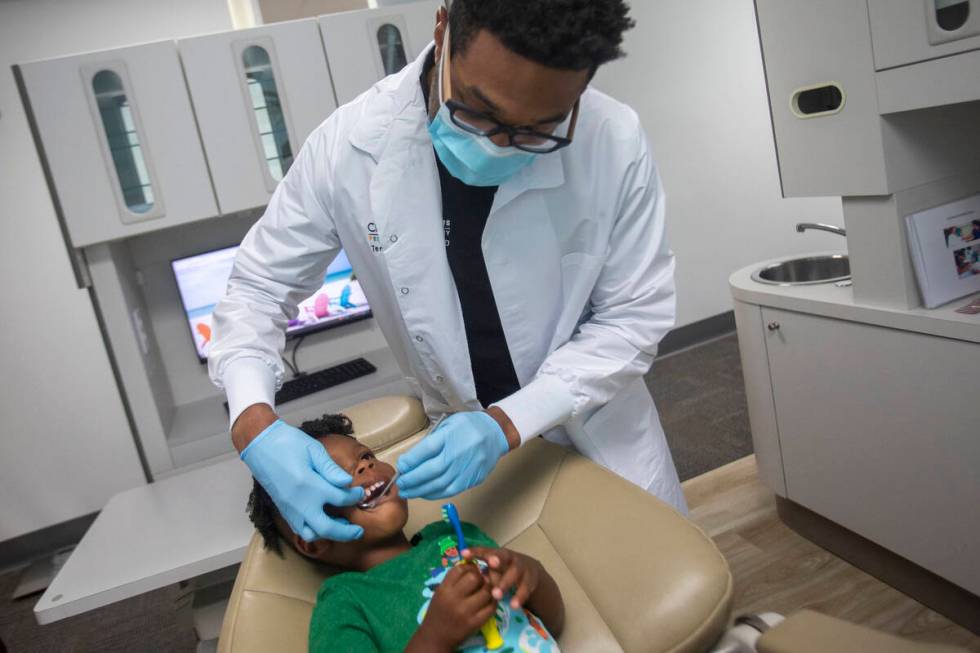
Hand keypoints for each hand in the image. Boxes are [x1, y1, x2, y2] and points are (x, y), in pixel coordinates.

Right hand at [241, 420, 364, 541]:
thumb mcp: (314, 450)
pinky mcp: (282, 509)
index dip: (354, 497)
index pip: (340, 498)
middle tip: (359, 531)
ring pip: (311, 534)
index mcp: (310, 485)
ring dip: (328, 534)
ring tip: (341, 527)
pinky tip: (322, 522)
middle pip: (327, 527)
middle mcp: (299, 502)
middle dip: (346, 532)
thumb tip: (347, 483)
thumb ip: (331, 469)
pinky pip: (299, 529)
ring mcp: (289, 509)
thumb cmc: (287, 443)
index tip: (360, 492)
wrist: (259, 445)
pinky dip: (313, 531)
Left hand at [395, 412, 508, 499]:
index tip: (401, 466)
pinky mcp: (472, 479)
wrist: (495, 433)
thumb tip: (411, 460)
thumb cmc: (468, 426)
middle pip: (432, 470)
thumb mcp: (447, 425)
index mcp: (451, 434)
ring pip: (440, 484)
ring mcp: (467, 468)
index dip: (411, 460)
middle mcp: (459, 453)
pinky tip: (424, 493)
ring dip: (420, 490)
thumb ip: (431, 441)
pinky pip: (450, 490)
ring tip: (408, 492)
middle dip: (412, 479)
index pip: (428, 449)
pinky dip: (435, 494)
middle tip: (400, 484)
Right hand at [418, 563, 495, 648]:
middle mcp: (454, 598)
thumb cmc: (438, 612)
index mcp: (444, 589)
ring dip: (489, 589)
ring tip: (486, 590)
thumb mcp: (441, 592)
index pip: (460, 569)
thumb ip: (454, 580)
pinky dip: (493, 602)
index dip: (470, 567)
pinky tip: (489, 601)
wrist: (436, 637)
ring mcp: (465, 611)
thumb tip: (474, 566)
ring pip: (486, 591)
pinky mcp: (475, 623)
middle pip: (474, 577)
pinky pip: (491, 607)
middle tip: (481, 581)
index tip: (473, 571)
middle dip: (480, 577)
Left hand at [463, 547, 540, 609]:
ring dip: (505, 583)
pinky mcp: (530, 580)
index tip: (464, 554)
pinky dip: (519, 597)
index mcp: (498, 554)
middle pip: (503, 557)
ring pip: (514, 573)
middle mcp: (510, 558)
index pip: (485, 551)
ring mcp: (522, 568)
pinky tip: (513, 605)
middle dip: (497, 560)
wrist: (530, 571)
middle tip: (491, 565)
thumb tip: (462, 572)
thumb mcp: (494, 567)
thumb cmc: (505, 569)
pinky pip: (525, 588)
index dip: (476, 552)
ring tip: (495, 595)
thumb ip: (481, 569)